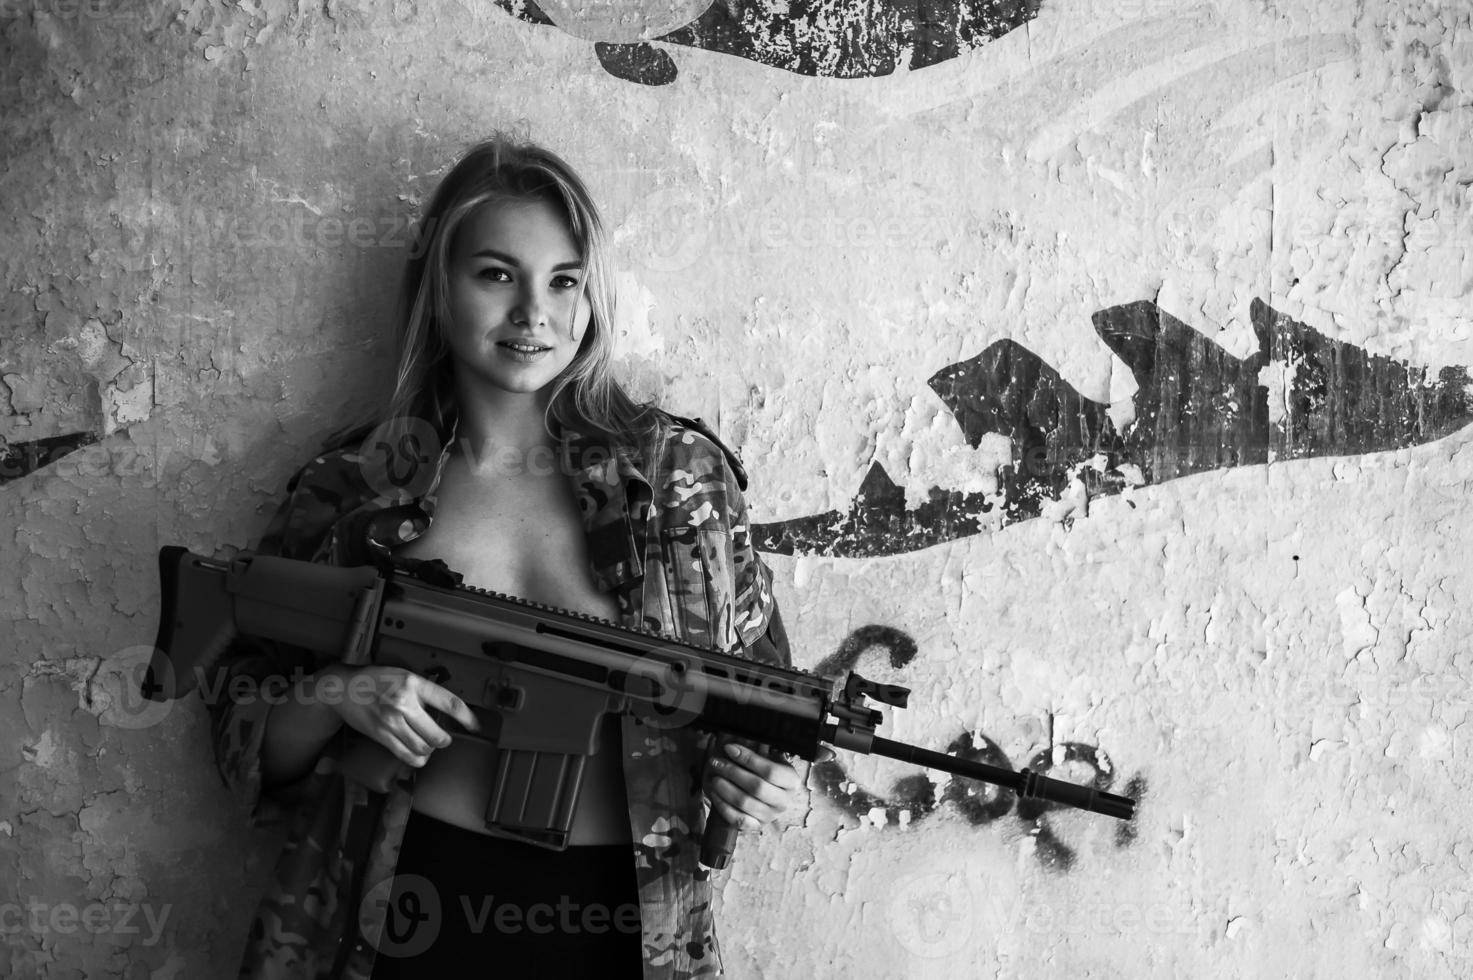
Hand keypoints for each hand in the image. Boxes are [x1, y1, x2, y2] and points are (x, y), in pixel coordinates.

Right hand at [326, 664, 479, 768]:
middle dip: (444, 740)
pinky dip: (416, 758)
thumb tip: (442, 710)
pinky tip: (417, 754)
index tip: (475, 725)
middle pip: (437, 735)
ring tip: (427, 744)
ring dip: (429, 750)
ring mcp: (392, 722)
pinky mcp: (381, 736)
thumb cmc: (375, 680)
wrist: (343, 689)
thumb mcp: (403, 675)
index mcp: (414, 683)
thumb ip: (422, 691)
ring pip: (423, 748)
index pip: (450, 703)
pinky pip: (406, 755)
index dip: (467, 718)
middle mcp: (404, 703)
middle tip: (442, 738)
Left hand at [702, 739, 802, 832]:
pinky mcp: (756, 826)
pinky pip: (738, 819)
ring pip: (745, 803)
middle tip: (716, 762)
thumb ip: (760, 751)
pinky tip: (714, 793)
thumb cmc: (766, 771)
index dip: (748, 759)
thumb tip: (740, 742)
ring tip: (714, 776)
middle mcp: (784, 801)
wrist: (769, 795)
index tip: (729, 748)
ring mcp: (770, 816)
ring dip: (725, 788)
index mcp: (791, 781)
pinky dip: (723, 806)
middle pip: (756, 787)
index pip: (770, 771)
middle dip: (732, 772)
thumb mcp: (770, 758)